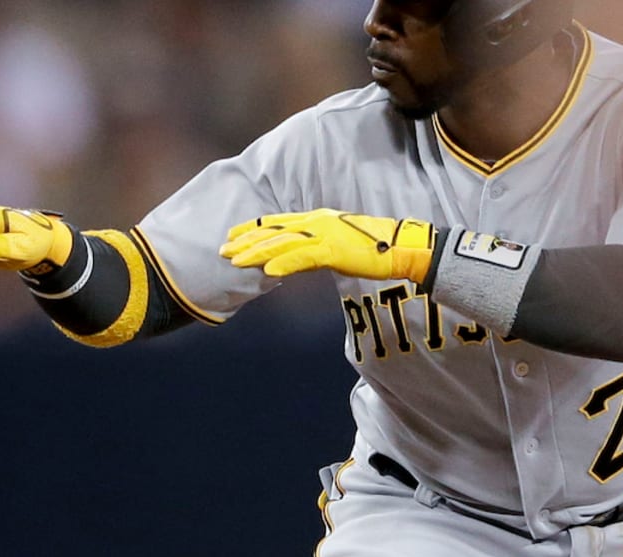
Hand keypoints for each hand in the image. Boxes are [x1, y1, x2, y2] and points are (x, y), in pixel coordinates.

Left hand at [219, 209, 436, 282]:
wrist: (400, 247)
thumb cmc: (372, 248)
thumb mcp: (337, 246)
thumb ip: (314, 250)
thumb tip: (293, 261)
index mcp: (317, 219)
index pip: (278, 221)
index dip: (253, 228)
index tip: (232, 235)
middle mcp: (317, 222)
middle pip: (274, 230)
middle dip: (246, 240)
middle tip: (223, 249)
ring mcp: (324, 235)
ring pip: (282, 243)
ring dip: (257, 253)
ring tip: (236, 261)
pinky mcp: (333, 250)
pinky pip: (302, 257)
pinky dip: (283, 264)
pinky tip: (267, 272)